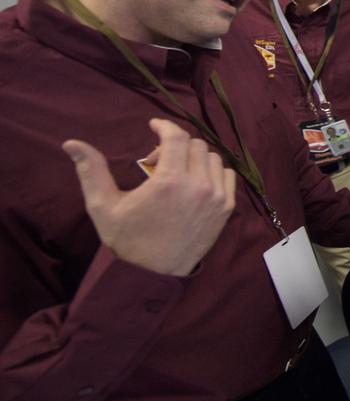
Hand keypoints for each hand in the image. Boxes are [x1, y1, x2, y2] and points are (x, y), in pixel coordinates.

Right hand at [63, 118, 236, 275]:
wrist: (152, 274)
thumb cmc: (126, 239)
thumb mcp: (102, 205)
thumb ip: (91, 170)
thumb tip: (71, 142)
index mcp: (170, 181)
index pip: (177, 137)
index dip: (164, 126)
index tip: (154, 126)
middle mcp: (199, 186)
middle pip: (195, 145)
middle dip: (175, 146)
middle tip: (156, 162)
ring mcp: (217, 198)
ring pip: (213, 158)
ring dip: (194, 158)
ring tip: (175, 173)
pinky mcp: (226, 209)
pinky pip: (227, 176)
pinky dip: (213, 172)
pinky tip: (195, 182)